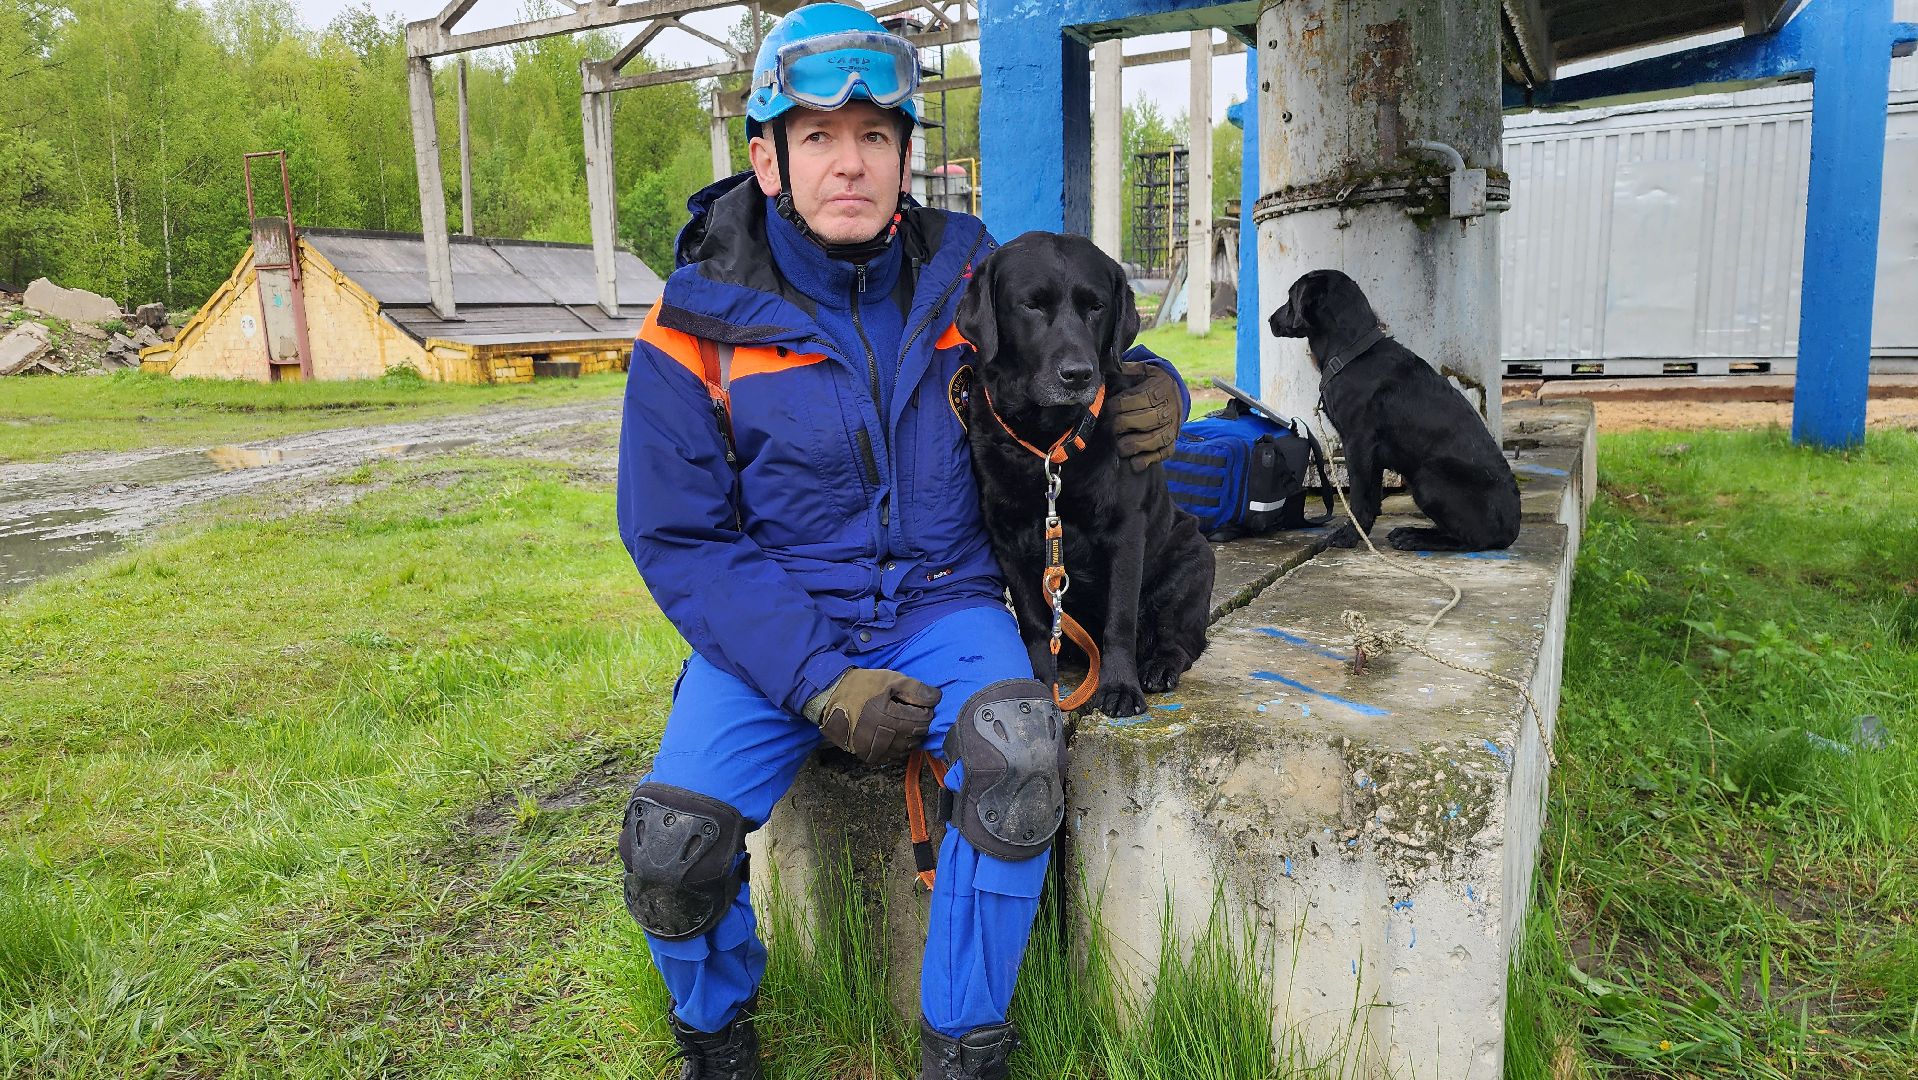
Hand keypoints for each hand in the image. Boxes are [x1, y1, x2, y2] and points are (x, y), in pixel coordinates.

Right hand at [804, 668, 940, 763]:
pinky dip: (896, 747)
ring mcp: (874, 750)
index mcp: (889, 718)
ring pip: (905, 749)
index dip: (924, 710)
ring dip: (908, 736)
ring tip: (898, 721)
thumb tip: (937, 698)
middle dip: (917, 723)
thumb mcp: (891, 679)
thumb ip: (916, 689)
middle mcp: (882, 739)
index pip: (923, 721)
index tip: (915, 703)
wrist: (830, 697)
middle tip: (906, 711)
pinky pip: (892, 757)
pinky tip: (890, 734)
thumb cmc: (862, 686)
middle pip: (916, 736)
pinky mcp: (868, 756)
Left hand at [1111, 361, 1180, 471]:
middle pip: (1141, 421)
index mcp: (1159, 390)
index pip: (1133, 401)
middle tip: (1112, 426)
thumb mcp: (1145, 371)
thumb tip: (1111, 366)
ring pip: (1151, 440)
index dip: (1115, 406)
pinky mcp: (1172, 443)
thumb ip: (1128, 369)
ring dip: (1130, 445)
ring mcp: (1171, 429)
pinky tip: (1132, 461)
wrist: (1177, 396)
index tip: (1109, 408)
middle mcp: (1168, 411)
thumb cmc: (1154, 384)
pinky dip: (1146, 460)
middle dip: (1120, 425)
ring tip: (1119, 444)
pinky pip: (1161, 455)